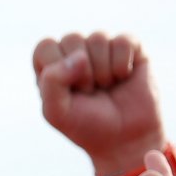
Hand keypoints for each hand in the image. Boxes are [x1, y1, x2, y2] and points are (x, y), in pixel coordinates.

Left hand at [33, 31, 165, 175]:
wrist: (125, 138)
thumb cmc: (86, 126)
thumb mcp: (56, 112)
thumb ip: (51, 83)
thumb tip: (79, 56)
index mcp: (52, 66)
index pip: (45, 45)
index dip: (56, 67)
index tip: (67, 91)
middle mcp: (75, 53)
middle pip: (72, 38)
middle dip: (82, 73)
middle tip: (89, 92)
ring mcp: (103, 48)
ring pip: (98, 37)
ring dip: (103, 70)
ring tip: (106, 88)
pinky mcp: (130, 47)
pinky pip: (124, 40)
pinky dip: (123, 64)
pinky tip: (123, 77)